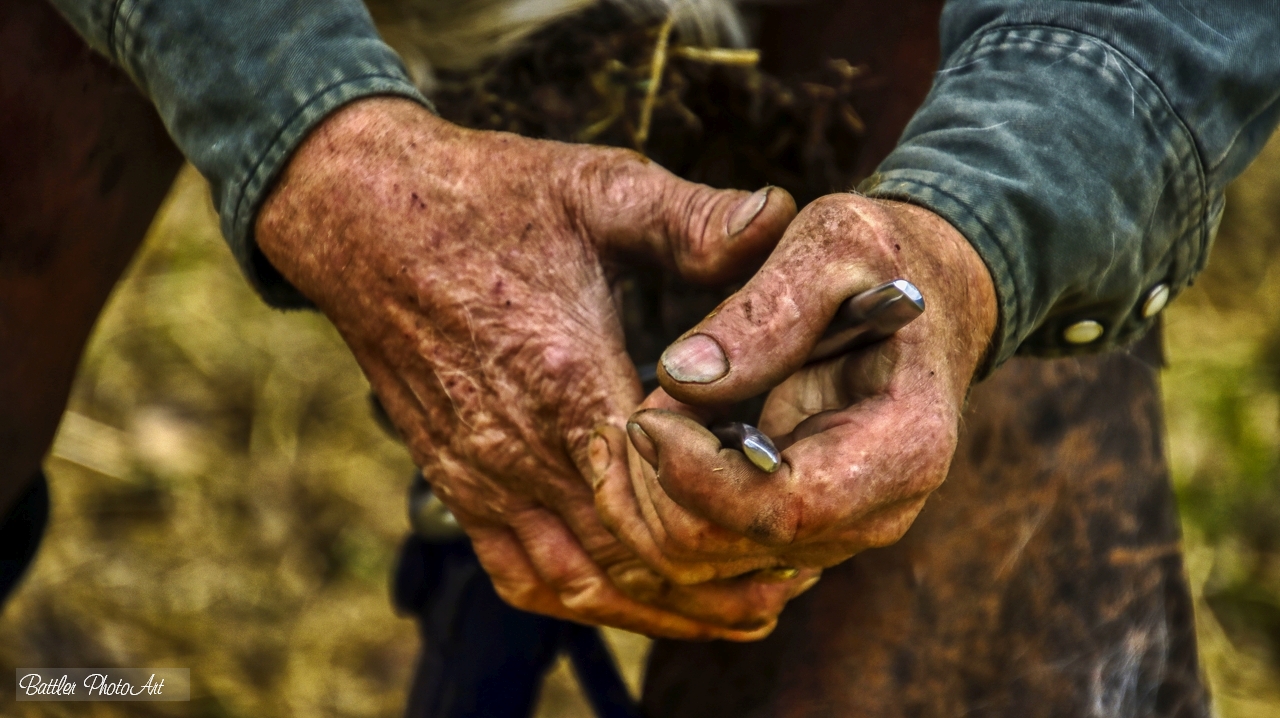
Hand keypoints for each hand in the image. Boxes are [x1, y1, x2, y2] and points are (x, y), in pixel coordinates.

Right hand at [255, 98, 815, 638]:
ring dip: (661, 607)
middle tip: (793, 579)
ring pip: (582, 585)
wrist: (361, 215)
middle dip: (717, 581)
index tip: (797, 519)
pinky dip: (585, 601)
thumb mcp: (598, 189)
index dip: (733, 525)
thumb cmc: (486, 199)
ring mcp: (480, 476)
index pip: (659, 503)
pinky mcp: (455, 483)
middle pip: (632, 562)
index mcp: (565, 381)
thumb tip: (782, 216)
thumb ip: (695, 217)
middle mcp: (518, 449)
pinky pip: (521, 573)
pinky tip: (634, 600)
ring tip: (736, 609)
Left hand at [591, 193, 996, 580]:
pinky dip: (668, 498)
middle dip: (660, 485)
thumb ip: (768, 311)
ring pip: (709, 556)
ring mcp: (839, 525)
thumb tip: (683, 378)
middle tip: (632, 408)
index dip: (699, 476)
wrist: (926, 291)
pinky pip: (713, 542)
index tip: (647, 414)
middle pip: (734, 546)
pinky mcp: (799, 521)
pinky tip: (659, 432)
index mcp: (905, 446)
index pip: (783, 510)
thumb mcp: (834, 247)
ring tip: (641, 412)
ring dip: (654, 495)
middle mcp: (877, 508)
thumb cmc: (882, 257)